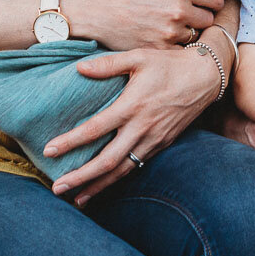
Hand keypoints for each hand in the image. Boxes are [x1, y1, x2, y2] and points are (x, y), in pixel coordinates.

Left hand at [44, 43, 222, 204]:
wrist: (206, 77)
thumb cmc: (170, 64)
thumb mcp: (140, 56)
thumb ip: (108, 64)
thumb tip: (80, 68)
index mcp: (132, 105)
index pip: (96, 129)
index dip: (71, 141)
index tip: (49, 150)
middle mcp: (142, 128)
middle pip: (107, 160)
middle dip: (81, 177)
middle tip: (57, 188)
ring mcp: (153, 140)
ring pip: (123, 170)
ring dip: (99, 186)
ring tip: (77, 198)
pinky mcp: (162, 145)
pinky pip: (136, 166)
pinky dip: (118, 179)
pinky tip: (104, 185)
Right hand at [61, 0, 223, 50]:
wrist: (97, 11)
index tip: (204, 0)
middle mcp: (178, 13)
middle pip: (209, 20)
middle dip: (201, 15)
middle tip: (188, 13)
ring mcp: (169, 34)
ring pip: (195, 36)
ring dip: (189, 31)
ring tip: (172, 24)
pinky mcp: (159, 50)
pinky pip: (181, 50)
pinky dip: (176, 45)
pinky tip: (166, 36)